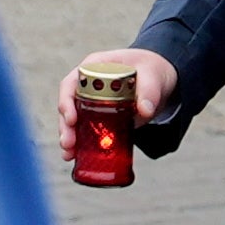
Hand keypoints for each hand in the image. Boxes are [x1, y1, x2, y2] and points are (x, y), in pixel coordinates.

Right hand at [60, 47, 176, 156]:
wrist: (160, 79)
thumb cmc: (151, 70)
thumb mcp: (153, 76)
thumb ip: (149, 91)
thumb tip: (145, 110)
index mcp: (94, 67)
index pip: (71, 83)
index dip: (67, 101)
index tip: (72, 118)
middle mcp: (87, 85)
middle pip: (68, 105)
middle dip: (65, 126)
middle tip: (68, 144)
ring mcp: (92, 102)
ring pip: (73, 120)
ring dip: (70, 138)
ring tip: (69, 155)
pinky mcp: (100, 117)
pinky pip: (85, 130)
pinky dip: (81, 144)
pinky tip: (76, 157)